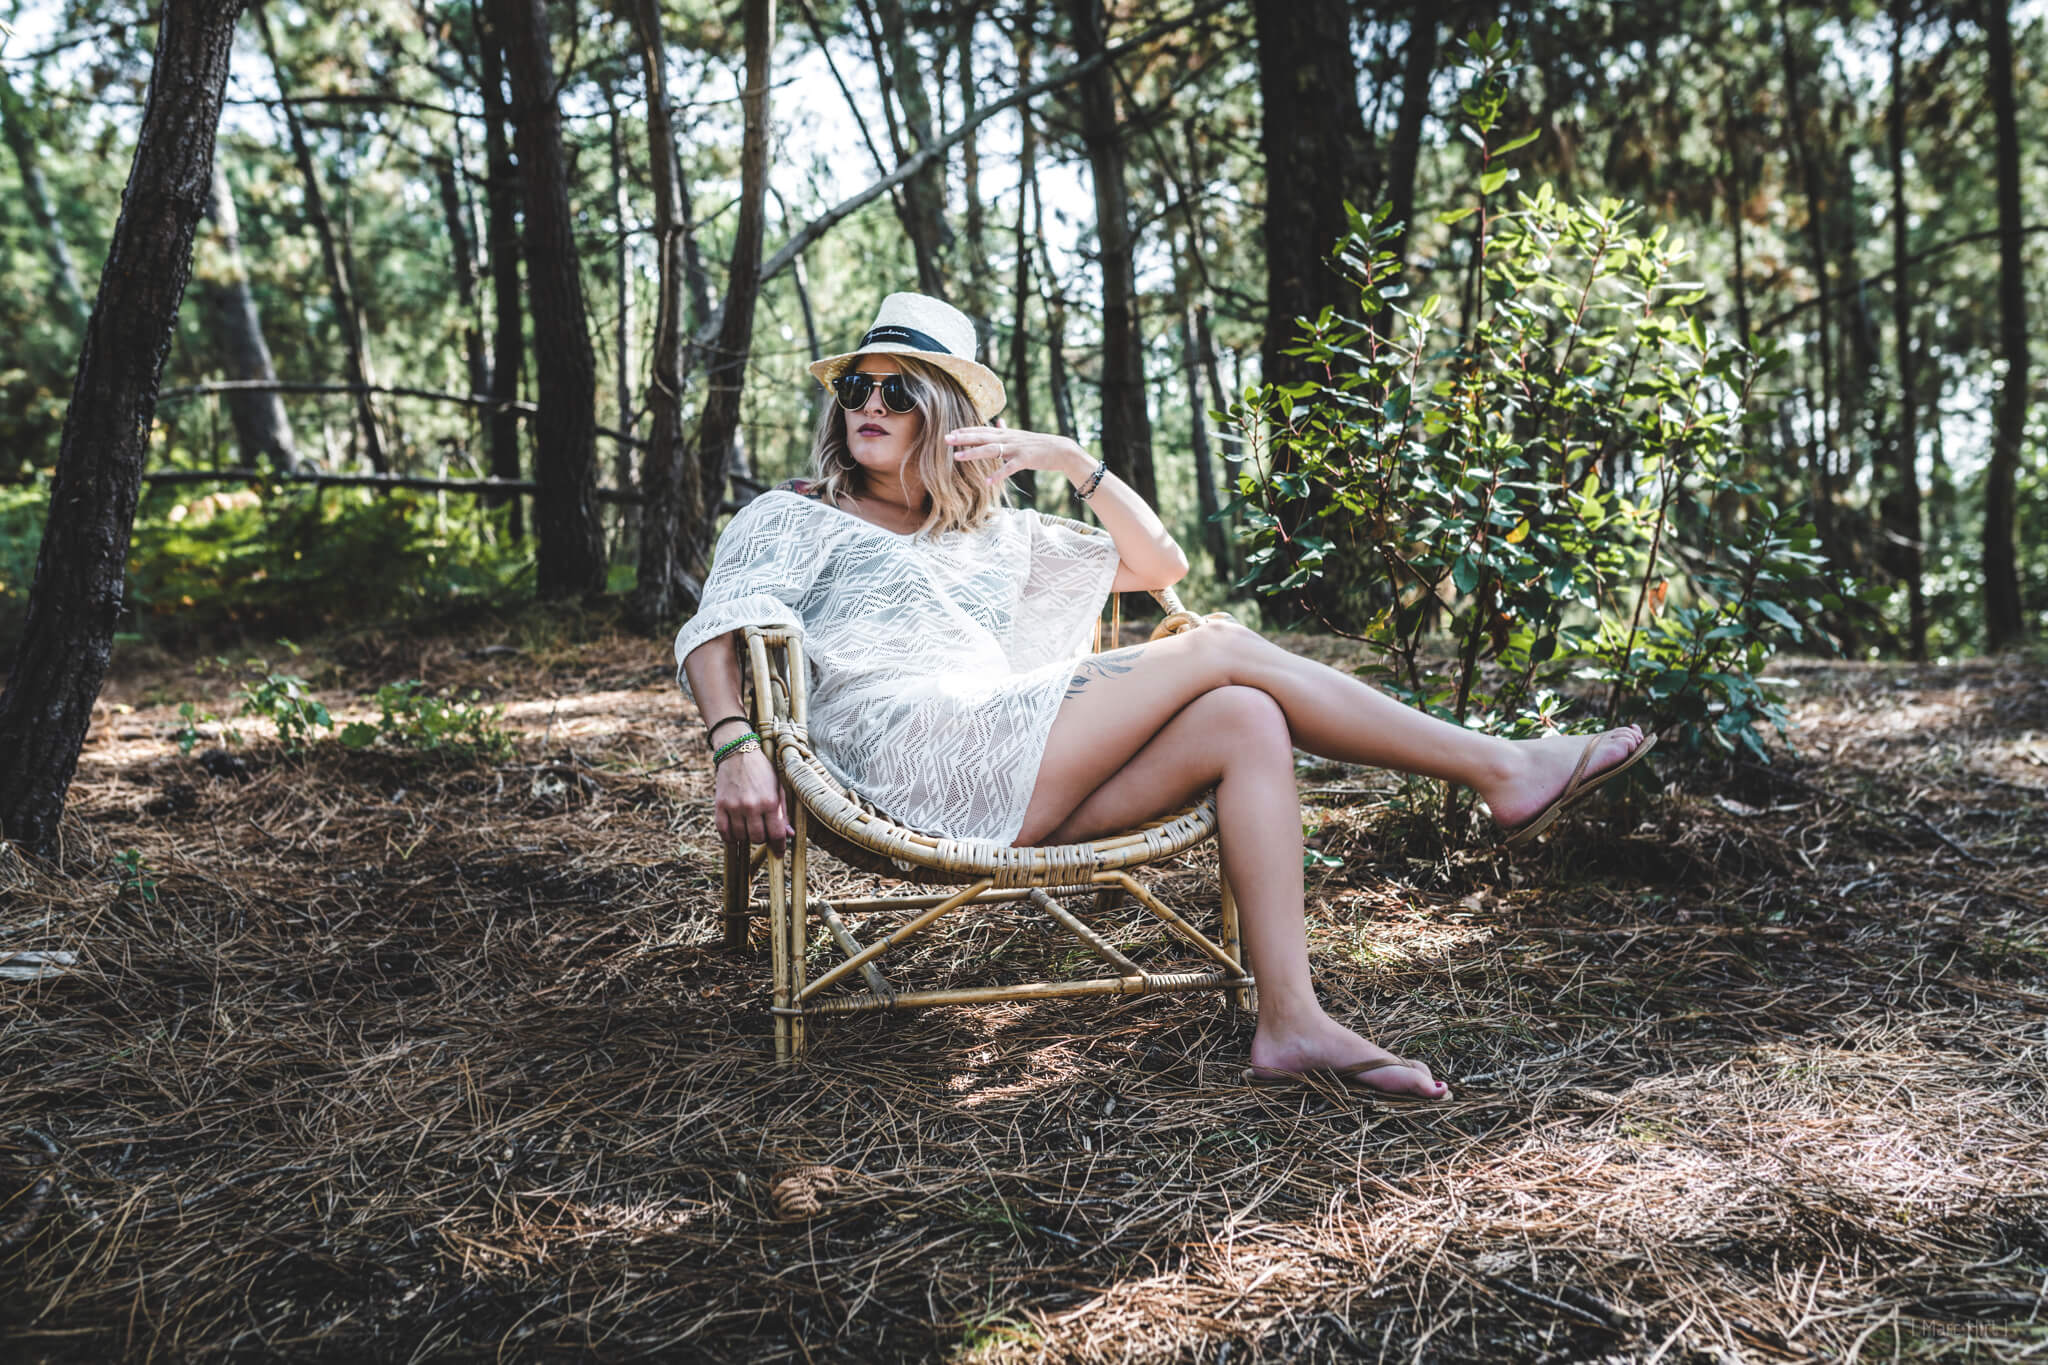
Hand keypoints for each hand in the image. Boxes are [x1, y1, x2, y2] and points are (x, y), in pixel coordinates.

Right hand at [713, 746, 791, 855]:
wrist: (738, 753)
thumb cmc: (762, 771)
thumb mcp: (778, 788)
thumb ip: (783, 813)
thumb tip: (789, 835)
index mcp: (770, 801)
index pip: (777, 834)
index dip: (779, 847)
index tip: (779, 853)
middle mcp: (752, 806)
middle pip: (758, 838)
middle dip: (763, 838)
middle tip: (762, 830)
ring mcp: (734, 807)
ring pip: (741, 837)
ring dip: (747, 837)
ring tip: (749, 827)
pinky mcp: (720, 806)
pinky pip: (723, 832)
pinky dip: (730, 837)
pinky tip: (735, 833)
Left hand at [945, 424, 1089, 486]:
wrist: (1060, 449)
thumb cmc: (1039, 445)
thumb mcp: (1020, 436)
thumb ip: (1007, 431)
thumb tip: (998, 422)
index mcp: (1006, 434)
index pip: (982, 430)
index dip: (965, 431)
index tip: (949, 432)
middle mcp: (1008, 438)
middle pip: (982, 437)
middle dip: (963, 438)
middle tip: (945, 439)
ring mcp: (1016, 449)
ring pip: (991, 450)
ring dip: (973, 454)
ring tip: (957, 457)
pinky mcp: (1025, 460)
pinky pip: (1009, 468)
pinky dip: (998, 475)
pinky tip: (986, 482)